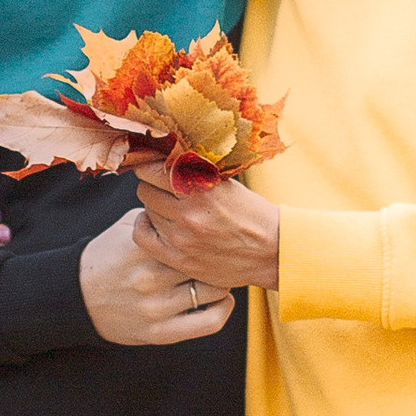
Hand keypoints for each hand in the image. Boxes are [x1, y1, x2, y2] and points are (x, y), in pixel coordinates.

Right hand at [78, 207, 236, 345]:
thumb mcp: (126, 228)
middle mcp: (149, 277)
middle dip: (217, 254)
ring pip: (213, 290)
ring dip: (222, 281)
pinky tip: (222, 300)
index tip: (213, 228)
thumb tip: (189, 196)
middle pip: (205, 260)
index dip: (207, 228)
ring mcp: (155, 308)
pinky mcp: (160, 333)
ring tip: (220, 274)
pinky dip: (223, 309)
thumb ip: (157, 214)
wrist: (77, 298)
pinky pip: (209, 322)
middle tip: (221, 252)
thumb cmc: (108, 257)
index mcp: (142, 247)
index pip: (190, 231)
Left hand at [133, 174, 282, 292]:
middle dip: (154, 186)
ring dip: (156, 207)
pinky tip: (155, 222)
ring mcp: (182, 239)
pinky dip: (145, 226)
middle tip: (167, 188)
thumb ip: (195, 171)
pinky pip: (143, 236)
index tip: (154, 165)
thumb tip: (163, 155)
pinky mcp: (179, 259)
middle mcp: (188, 213)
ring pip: (147, 211)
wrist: (273, 253)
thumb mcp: (227, 184)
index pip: (152, 169)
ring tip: (174, 208)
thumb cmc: (252, 214)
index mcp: (202, 189)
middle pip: (146, 190)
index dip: (151, 165)